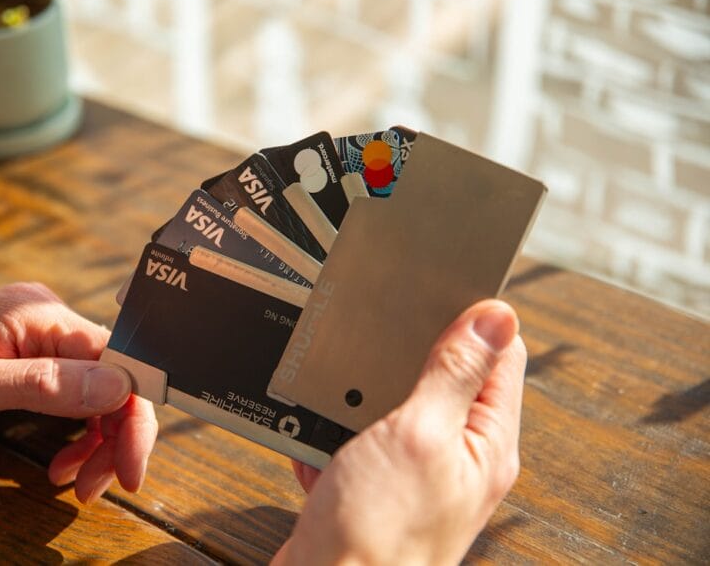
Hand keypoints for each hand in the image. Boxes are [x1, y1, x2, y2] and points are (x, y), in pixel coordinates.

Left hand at [0, 283, 157, 503]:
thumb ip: (41, 385)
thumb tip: (119, 384)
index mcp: (33, 314)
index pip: (117, 357)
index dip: (133, 414)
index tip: (129, 466)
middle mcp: (42, 319)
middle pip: (114, 377)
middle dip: (116, 436)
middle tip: (97, 486)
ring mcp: (35, 339)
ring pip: (98, 391)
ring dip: (97, 441)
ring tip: (73, 481)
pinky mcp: (26, 361)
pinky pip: (73, 396)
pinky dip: (76, 435)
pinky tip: (59, 464)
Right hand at [275, 300, 525, 564]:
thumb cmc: (379, 532)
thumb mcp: (419, 434)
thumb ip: (456, 374)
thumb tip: (496, 316)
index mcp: (486, 442)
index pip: (500, 357)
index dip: (474, 318)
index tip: (439, 287)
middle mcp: (457, 457)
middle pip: (446, 377)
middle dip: (406, 354)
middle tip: (376, 331)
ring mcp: (414, 474)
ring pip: (392, 407)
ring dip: (361, 395)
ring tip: (337, 394)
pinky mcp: (373, 488)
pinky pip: (356, 440)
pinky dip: (334, 434)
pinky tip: (318, 440)